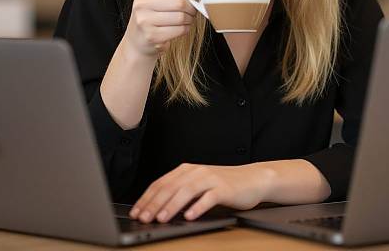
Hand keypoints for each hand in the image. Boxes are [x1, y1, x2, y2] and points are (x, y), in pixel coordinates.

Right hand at [123, 0, 196, 57]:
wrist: (137, 39)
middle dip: (191, 6)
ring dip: (189, 19)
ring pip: (181, 17)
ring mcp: (145, 21)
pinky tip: (179, 27)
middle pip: (180, 2)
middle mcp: (142, 3)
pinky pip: (180, 30)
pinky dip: (185, 29)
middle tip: (191, 8)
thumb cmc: (151, 13)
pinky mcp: (152, 36)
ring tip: (185, 18)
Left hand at [128, 162, 273, 222]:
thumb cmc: (223, 184)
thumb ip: (181, 192)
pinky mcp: (224, 188)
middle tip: (144, 218)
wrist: (252, 179)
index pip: (162, 183)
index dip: (147, 198)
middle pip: (171, 187)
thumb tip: (156, 209)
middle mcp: (197, 171)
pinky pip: (209, 197)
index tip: (136, 211)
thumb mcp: (198, 185)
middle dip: (155, 203)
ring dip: (172, 205)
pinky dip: (198, 207)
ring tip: (162, 218)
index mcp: (187, 170)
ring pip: (187, 191)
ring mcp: (210, 179)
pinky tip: (190, 216)